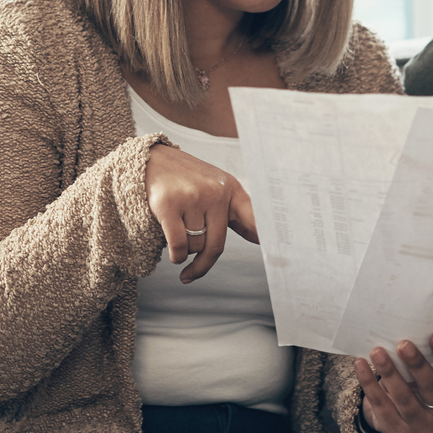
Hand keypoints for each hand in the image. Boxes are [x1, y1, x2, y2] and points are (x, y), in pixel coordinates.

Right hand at [144, 143, 256, 281]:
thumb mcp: (217, 189)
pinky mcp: (168, 204)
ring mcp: (192, 197)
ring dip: (185, 251)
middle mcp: (214, 192)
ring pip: (194, 246)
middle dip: (203, 263)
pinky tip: (174, 254)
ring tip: (177, 233)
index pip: (253, 218)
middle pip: (216, 245)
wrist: (151, 159)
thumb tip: (261, 239)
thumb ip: (237, 214)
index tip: (281, 257)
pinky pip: (178, 245)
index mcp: (231, 189)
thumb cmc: (188, 180)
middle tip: (192, 273)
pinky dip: (177, 256)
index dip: (265, 236)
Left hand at [352, 332, 432, 432]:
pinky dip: (369, 384)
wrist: (405, 420)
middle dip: (417, 365)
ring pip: (404, 399)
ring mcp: (420, 427)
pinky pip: (381, 405)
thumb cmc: (422, 387)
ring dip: (390, 373)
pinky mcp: (396, 431)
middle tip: (404, 345)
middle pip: (431, 389)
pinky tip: (361, 365)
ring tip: (377, 352)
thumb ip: (430, 361)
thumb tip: (414, 330)